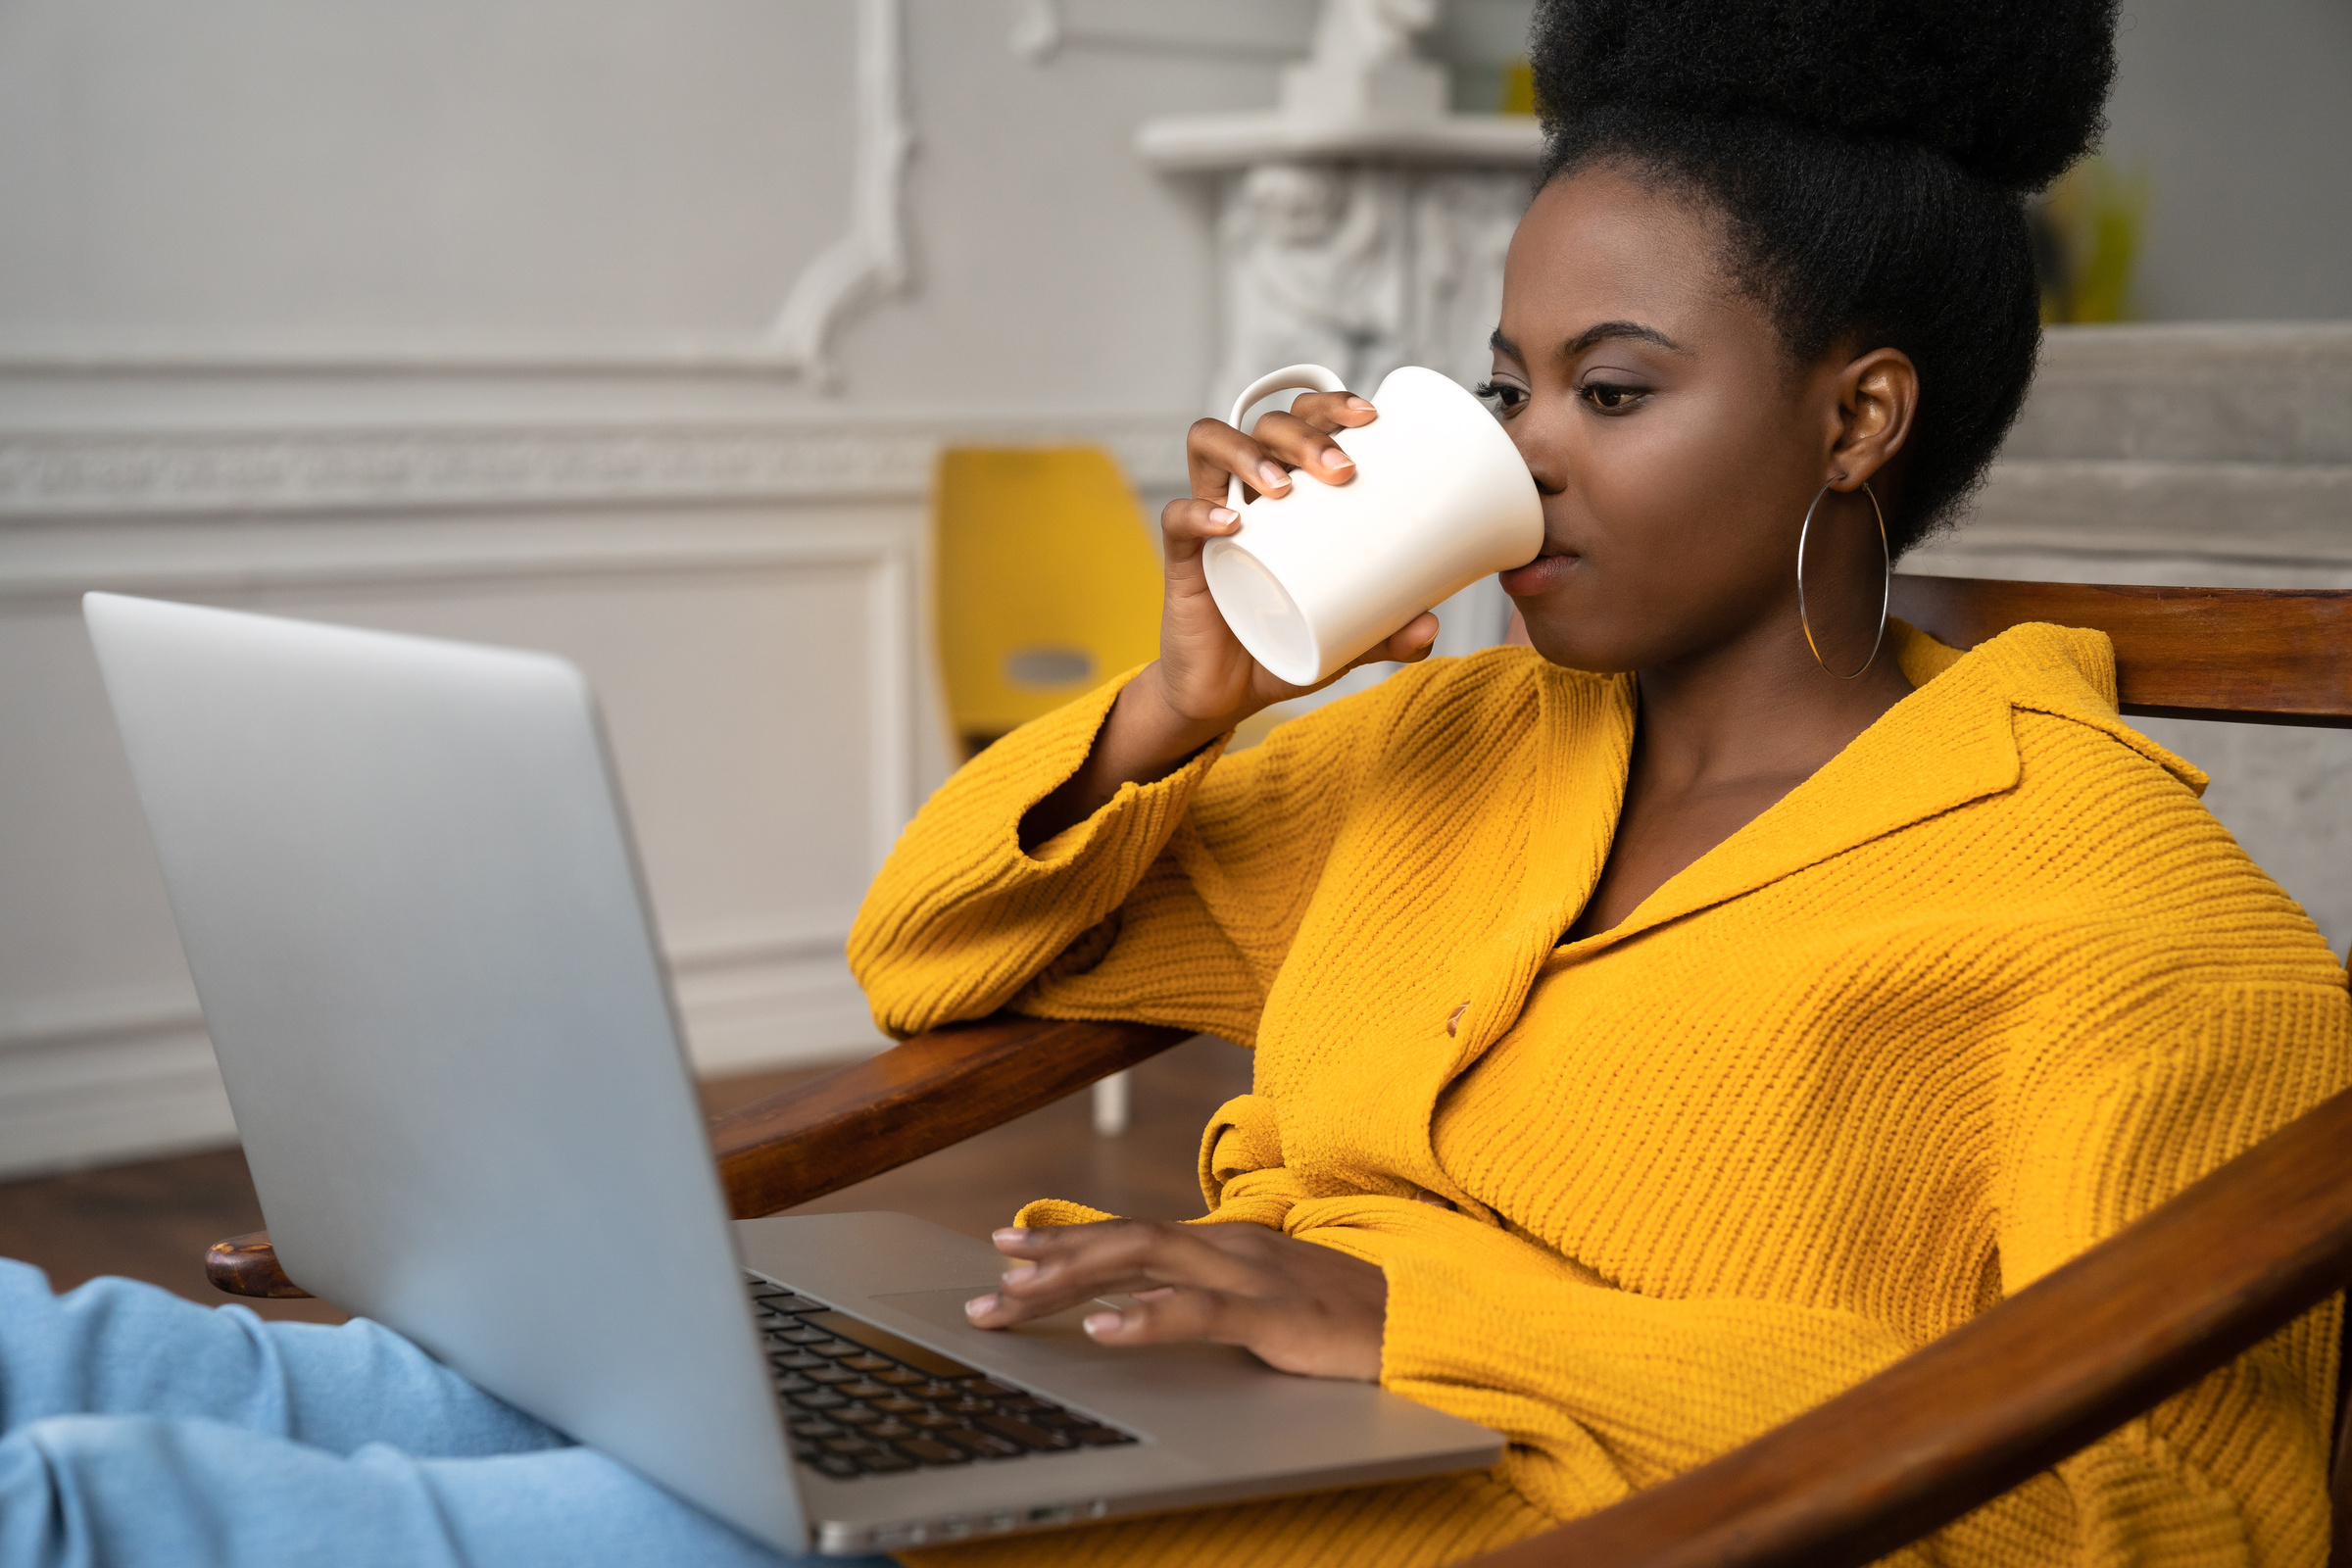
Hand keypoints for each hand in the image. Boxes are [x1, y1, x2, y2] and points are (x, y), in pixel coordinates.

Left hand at [962, 1219, 1387, 1381]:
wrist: (1425, 1324)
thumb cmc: (1345, 1321)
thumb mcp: (1265, 1303)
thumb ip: (1212, 1296)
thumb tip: (1147, 1309)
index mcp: (1224, 1244)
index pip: (1130, 1236)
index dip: (1066, 1241)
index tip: (1006, 1248)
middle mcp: (1229, 1245)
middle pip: (1122, 1242)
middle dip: (1048, 1263)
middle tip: (986, 1288)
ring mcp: (1252, 1273)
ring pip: (1146, 1260)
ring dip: (1073, 1279)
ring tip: (1017, 1299)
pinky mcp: (1277, 1313)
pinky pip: (1201, 1311)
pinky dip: (1146, 1317)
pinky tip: (1103, 1330)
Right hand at [1157, 391, 1441, 733]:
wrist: (1224, 697)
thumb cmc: (1281, 645)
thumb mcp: (1346, 639)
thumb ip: (1387, 633)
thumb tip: (1430, 624)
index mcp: (1291, 494)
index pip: (1304, 419)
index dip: (1332, 403)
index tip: (1372, 418)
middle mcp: (1248, 493)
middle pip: (1266, 424)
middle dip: (1304, 433)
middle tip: (1340, 470)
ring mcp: (1210, 519)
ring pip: (1212, 446)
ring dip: (1249, 454)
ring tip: (1283, 489)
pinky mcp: (1182, 557)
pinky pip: (1177, 518)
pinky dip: (1200, 513)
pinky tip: (1232, 523)